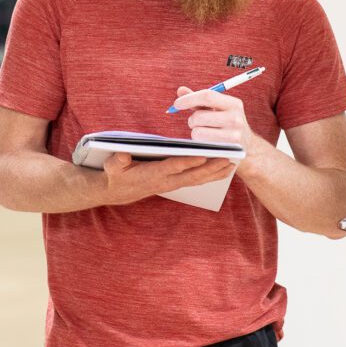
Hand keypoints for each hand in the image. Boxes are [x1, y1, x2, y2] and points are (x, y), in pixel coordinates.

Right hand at [102, 152, 236, 205]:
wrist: (117, 192)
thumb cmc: (115, 175)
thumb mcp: (112, 166)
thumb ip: (117, 161)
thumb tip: (122, 155)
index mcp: (152, 174)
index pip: (173, 166)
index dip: (189, 162)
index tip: (204, 154)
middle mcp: (166, 181)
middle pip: (192, 175)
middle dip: (212, 167)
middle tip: (229, 158)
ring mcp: (172, 184)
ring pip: (198, 179)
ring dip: (216, 172)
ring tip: (233, 162)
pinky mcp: (176, 183)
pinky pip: (197, 180)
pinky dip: (211, 175)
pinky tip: (223, 169)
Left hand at [168, 86, 252, 146]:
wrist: (248, 147)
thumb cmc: (226, 124)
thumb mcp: (217, 109)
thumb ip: (199, 100)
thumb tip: (180, 90)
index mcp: (233, 104)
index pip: (207, 96)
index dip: (189, 99)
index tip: (177, 104)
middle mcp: (235, 118)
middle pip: (199, 116)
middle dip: (192, 120)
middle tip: (196, 123)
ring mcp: (233, 135)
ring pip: (197, 132)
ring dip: (195, 132)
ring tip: (204, 132)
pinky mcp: (227, 150)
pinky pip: (201, 145)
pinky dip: (200, 143)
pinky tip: (208, 142)